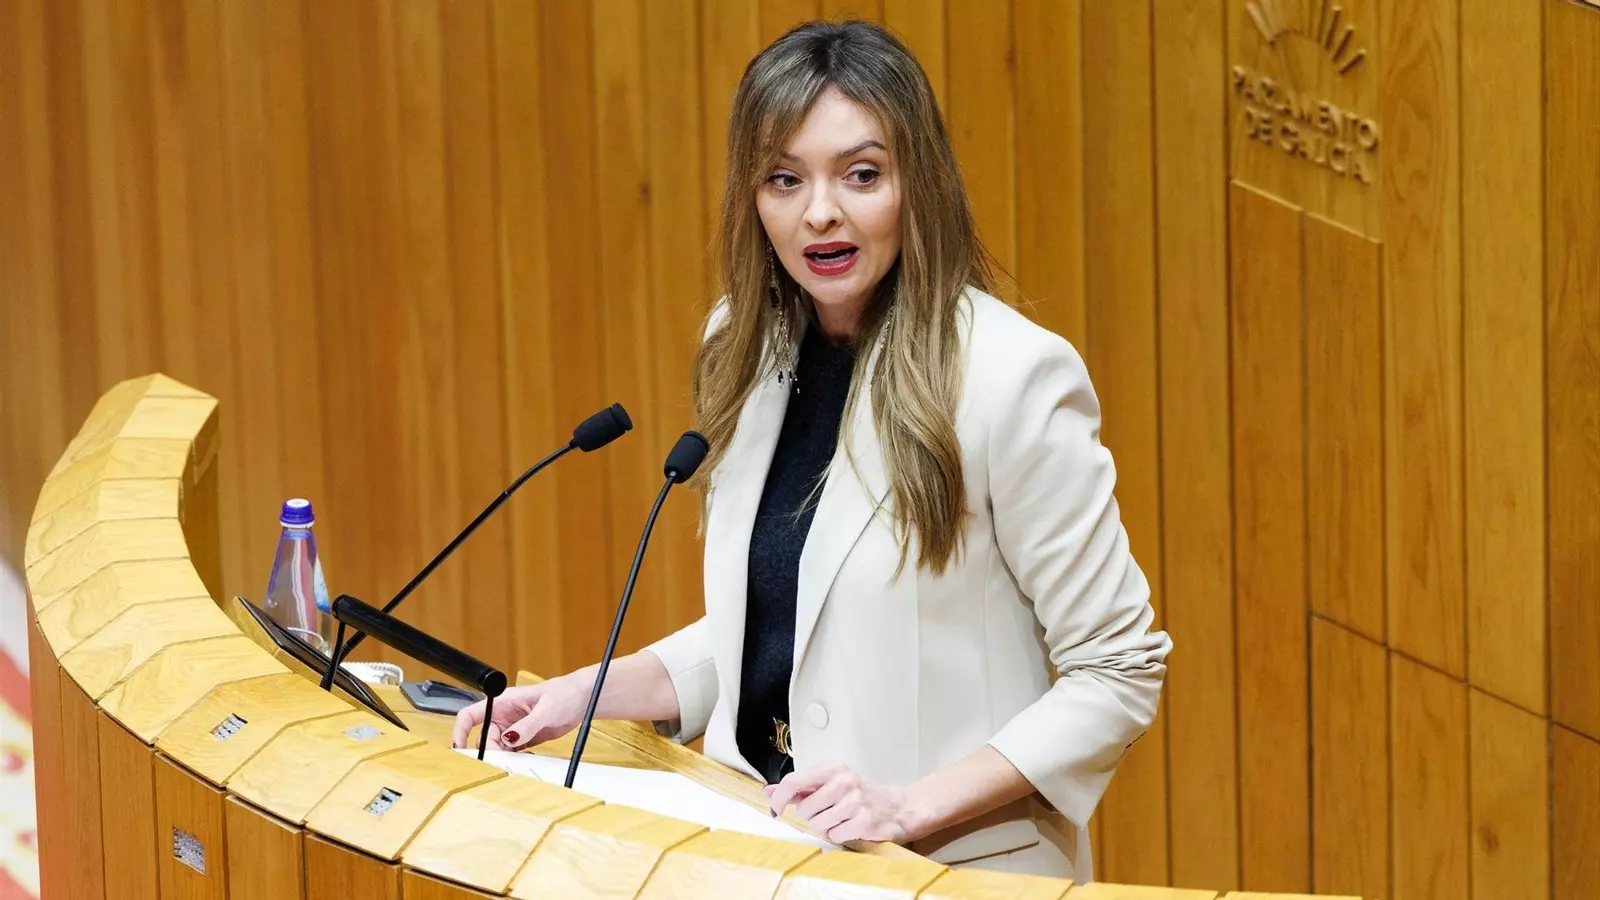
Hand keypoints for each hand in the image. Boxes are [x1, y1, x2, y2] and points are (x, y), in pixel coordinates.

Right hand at [450, 676, 590, 750]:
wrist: (582, 699)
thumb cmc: (564, 693)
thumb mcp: (546, 708)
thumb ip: (528, 725)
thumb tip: (509, 739)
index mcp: (503, 702)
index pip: (470, 715)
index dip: (460, 731)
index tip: (459, 748)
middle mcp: (504, 716)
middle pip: (484, 739)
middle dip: (492, 752)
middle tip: (506, 760)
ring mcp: (513, 728)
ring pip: (497, 749)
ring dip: (505, 758)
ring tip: (523, 758)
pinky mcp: (523, 739)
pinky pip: (512, 754)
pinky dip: (516, 760)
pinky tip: (528, 758)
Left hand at [765, 762, 930, 844]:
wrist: (898, 807)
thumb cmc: (861, 795)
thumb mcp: (830, 783)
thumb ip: (799, 788)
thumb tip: (769, 791)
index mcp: (833, 768)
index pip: (794, 781)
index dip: (779, 799)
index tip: (775, 809)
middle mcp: (843, 781)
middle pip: (805, 809)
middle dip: (812, 816)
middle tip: (829, 812)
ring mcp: (854, 801)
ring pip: (818, 824)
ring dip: (826, 827)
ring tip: (841, 819)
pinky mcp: (863, 820)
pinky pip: (834, 835)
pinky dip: (840, 835)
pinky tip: (851, 827)